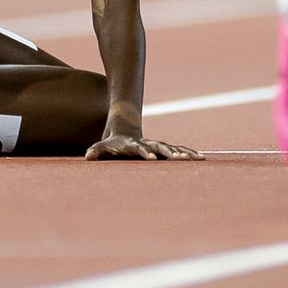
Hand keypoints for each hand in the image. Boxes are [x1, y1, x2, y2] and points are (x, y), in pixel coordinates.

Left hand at [84, 134, 203, 160]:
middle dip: (171, 153)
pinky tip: (201, 158)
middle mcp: (149, 144)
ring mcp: (158, 145)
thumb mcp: (104, 146)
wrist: (126, 128)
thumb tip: (87, 157)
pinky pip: (178, 151)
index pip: (140, 148)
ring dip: (184, 153)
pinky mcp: (164, 149)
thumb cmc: (113, 142)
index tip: (151, 159)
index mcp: (135, 144)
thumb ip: (96, 151)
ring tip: (197, 158)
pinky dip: (188, 154)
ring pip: (173, 148)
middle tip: (180, 158)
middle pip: (161, 147)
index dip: (145, 153)